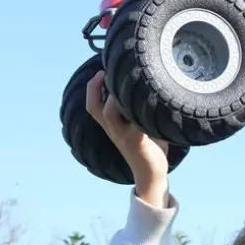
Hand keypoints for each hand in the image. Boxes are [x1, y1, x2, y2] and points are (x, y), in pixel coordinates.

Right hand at [86, 70, 170, 205]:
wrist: (151, 173)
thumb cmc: (149, 146)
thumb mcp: (139, 124)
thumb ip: (137, 107)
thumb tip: (149, 83)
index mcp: (111, 125)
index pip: (93, 106)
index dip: (93, 88)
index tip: (101, 71)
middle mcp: (114, 130)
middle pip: (97, 108)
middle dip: (98, 87)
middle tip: (107, 72)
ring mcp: (124, 136)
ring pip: (111, 113)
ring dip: (116, 97)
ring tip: (127, 84)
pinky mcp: (137, 142)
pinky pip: (135, 123)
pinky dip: (139, 111)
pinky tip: (149, 99)